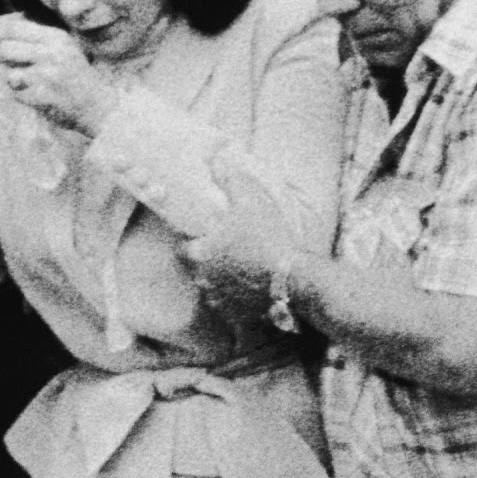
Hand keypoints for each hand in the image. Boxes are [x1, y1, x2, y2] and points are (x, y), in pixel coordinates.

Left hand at [0, 16, 116, 135]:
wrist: (99, 106)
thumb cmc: (74, 77)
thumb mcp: (60, 50)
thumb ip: (31, 42)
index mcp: (55, 37)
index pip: (13, 28)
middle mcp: (52, 52)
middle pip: (6, 48)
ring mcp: (49, 75)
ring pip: (10, 75)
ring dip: (12, 81)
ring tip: (28, 85)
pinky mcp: (46, 96)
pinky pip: (19, 95)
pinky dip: (23, 97)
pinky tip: (40, 98)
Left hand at [182, 152, 301, 318]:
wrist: (294, 278)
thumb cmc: (268, 237)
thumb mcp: (249, 199)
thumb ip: (228, 179)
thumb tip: (214, 158)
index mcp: (200, 253)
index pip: (182, 248)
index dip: (191, 241)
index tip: (204, 235)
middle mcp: (203, 280)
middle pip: (198, 270)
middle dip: (208, 262)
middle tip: (228, 251)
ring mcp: (220, 302)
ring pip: (213, 291)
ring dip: (224, 282)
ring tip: (245, 271)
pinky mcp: (237, 319)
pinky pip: (232, 310)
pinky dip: (239, 302)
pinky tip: (254, 292)